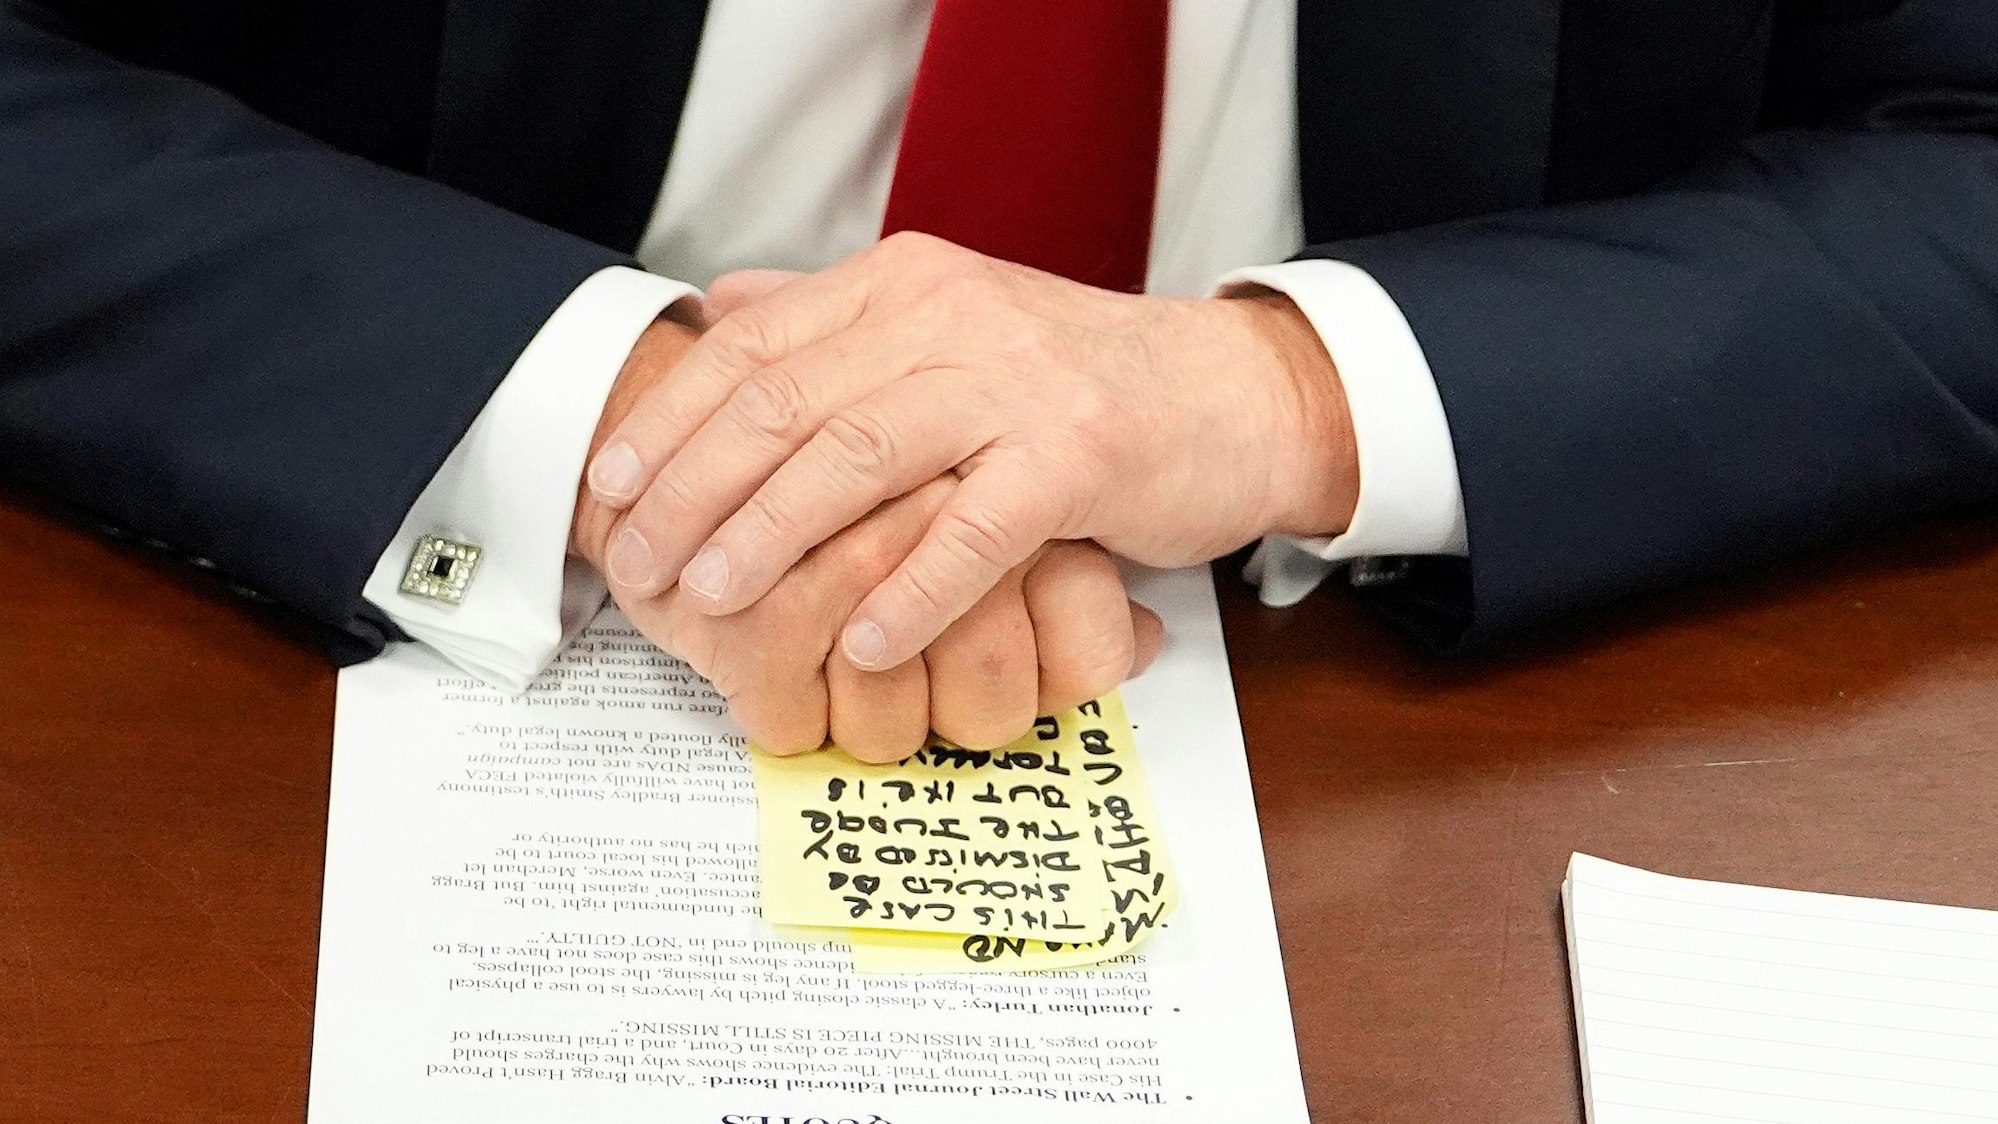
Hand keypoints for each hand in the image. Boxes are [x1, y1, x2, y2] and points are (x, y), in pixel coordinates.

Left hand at [572, 315, 1163, 759]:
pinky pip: (973, 531)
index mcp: (906, 285)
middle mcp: (951, 317)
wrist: (1230, 396)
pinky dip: (911, 591)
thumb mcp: (951, 322)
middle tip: (639, 563)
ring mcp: (1016, 384)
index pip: (755, 348)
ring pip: (862, 459)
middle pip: (788, 404)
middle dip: (694, 489)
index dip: (671, 421)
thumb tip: (721, 309)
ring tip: (714, 598)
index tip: (607, 486)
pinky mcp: (1079, 456)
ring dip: (775, 534)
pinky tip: (864, 643)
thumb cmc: (1078, 383)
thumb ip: (837, 318)